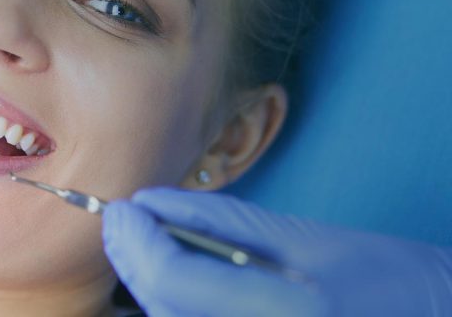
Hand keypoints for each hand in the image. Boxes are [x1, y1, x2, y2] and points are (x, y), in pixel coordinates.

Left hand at [102, 188, 451, 316]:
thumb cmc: (385, 278)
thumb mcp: (303, 239)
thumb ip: (221, 221)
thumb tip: (151, 201)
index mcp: (281, 313)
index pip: (172, 280)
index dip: (135, 241)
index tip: (122, 206)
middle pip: (160, 308)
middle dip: (132, 260)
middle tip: (121, 219)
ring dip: (147, 283)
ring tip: (143, 242)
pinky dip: (170, 305)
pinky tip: (174, 278)